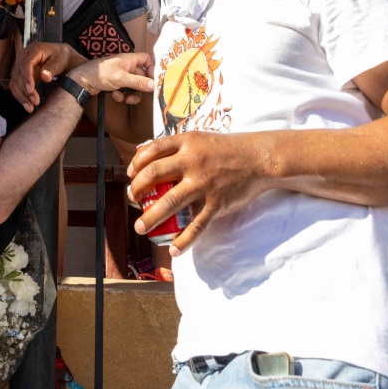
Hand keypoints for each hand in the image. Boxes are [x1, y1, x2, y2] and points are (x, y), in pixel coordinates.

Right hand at [10, 42, 84, 112]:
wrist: (59, 56)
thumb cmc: (60, 57)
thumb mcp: (60, 60)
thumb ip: (52, 68)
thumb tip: (45, 77)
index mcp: (33, 50)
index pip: (25, 63)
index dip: (26, 77)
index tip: (30, 90)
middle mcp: (23, 57)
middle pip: (18, 74)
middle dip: (24, 90)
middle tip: (35, 102)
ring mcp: (20, 65)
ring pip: (15, 82)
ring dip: (21, 95)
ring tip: (30, 108)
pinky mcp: (20, 74)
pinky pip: (16, 86)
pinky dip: (20, 96)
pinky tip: (27, 105)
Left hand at [69, 51, 154, 104]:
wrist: (82, 81)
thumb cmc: (101, 74)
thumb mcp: (121, 78)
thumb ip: (138, 82)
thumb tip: (154, 85)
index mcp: (129, 59)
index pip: (146, 59)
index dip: (151, 68)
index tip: (153, 80)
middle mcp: (126, 66)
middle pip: (141, 76)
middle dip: (140, 88)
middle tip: (138, 95)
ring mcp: (121, 75)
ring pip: (134, 86)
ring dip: (131, 94)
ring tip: (124, 99)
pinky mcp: (115, 83)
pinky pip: (125, 90)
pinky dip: (122, 95)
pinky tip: (114, 96)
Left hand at [128, 132, 271, 254]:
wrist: (257, 159)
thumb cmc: (226, 149)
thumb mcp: (199, 139)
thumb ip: (177, 147)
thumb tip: (148, 157)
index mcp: (186, 143)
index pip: (152, 151)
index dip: (137, 163)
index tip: (130, 174)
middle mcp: (191, 162)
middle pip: (154, 175)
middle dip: (137, 190)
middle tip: (132, 199)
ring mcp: (203, 184)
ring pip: (169, 203)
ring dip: (150, 218)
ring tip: (140, 228)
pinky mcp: (216, 203)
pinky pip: (196, 226)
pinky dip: (183, 240)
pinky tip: (173, 249)